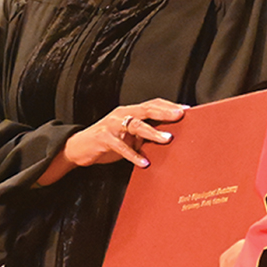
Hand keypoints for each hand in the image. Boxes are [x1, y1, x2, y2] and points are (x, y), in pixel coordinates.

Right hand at [38, 98, 185, 184]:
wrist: (79, 147)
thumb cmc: (108, 141)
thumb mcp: (129, 136)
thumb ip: (145, 135)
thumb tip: (169, 138)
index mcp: (130, 111)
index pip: (152, 104)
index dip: (169, 106)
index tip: (187, 110)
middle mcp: (122, 114)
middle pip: (146, 109)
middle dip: (165, 113)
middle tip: (180, 116)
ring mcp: (112, 125)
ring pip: (135, 125)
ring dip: (153, 133)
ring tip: (167, 140)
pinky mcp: (104, 138)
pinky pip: (121, 147)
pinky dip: (133, 155)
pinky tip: (144, 162)